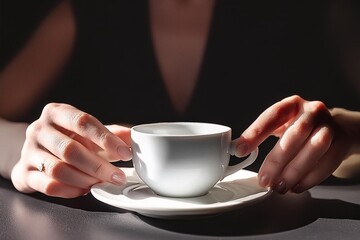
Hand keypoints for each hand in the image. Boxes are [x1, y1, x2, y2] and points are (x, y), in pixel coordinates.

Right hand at [11, 103, 131, 197]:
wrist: (37, 153)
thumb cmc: (68, 139)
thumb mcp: (89, 133)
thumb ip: (111, 134)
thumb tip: (133, 137)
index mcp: (57, 113)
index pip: (83, 122)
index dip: (106, 139)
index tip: (126, 153)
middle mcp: (39, 129)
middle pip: (70, 149)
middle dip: (98, 166)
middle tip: (118, 177)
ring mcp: (29, 151)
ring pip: (58, 169)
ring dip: (85, 180)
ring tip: (101, 183)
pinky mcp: (24, 173)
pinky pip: (49, 185)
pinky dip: (70, 190)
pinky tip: (84, 189)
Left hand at [234, 95, 352, 193]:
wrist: (336, 128)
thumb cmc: (300, 128)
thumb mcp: (282, 125)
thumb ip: (262, 135)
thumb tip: (238, 149)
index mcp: (292, 105)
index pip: (272, 115)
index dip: (255, 132)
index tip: (239, 150)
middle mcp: (312, 111)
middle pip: (295, 134)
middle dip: (277, 160)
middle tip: (264, 179)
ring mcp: (330, 125)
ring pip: (315, 148)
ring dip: (295, 171)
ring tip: (280, 186)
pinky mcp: (342, 142)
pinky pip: (328, 162)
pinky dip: (311, 178)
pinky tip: (296, 186)